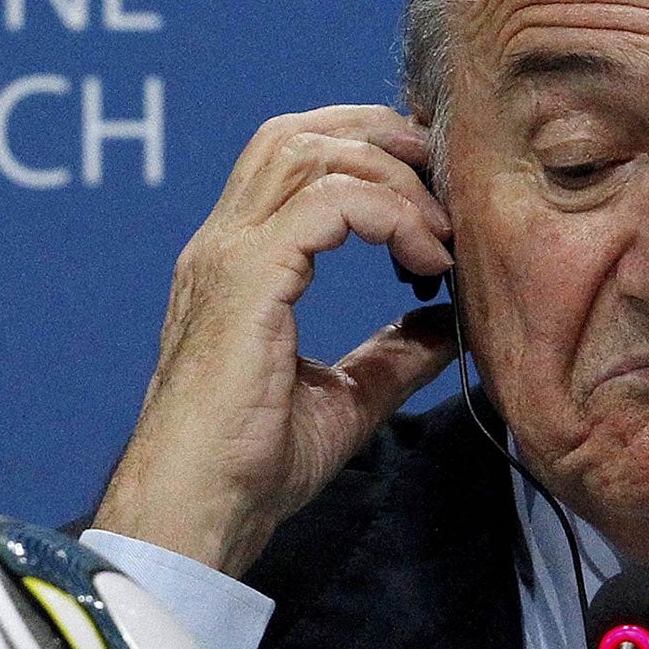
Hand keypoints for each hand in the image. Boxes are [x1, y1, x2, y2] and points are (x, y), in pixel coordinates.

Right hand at [93, 106, 456, 577]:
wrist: (198, 514)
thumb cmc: (253, 469)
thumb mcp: (345, 397)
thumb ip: (394, 354)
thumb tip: (450, 326)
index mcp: (237, 263)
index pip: (293, 157)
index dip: (369, 151)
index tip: (433, 195)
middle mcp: (223, 244)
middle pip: (298, 133)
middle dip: (382, 136)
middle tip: (445, 184)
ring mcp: (228, 256)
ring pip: (310, 152)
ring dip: (391, 175)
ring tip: (439, 231)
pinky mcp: (245, 279)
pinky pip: (328, 204)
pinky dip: (388, 214)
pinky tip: (424, 260)